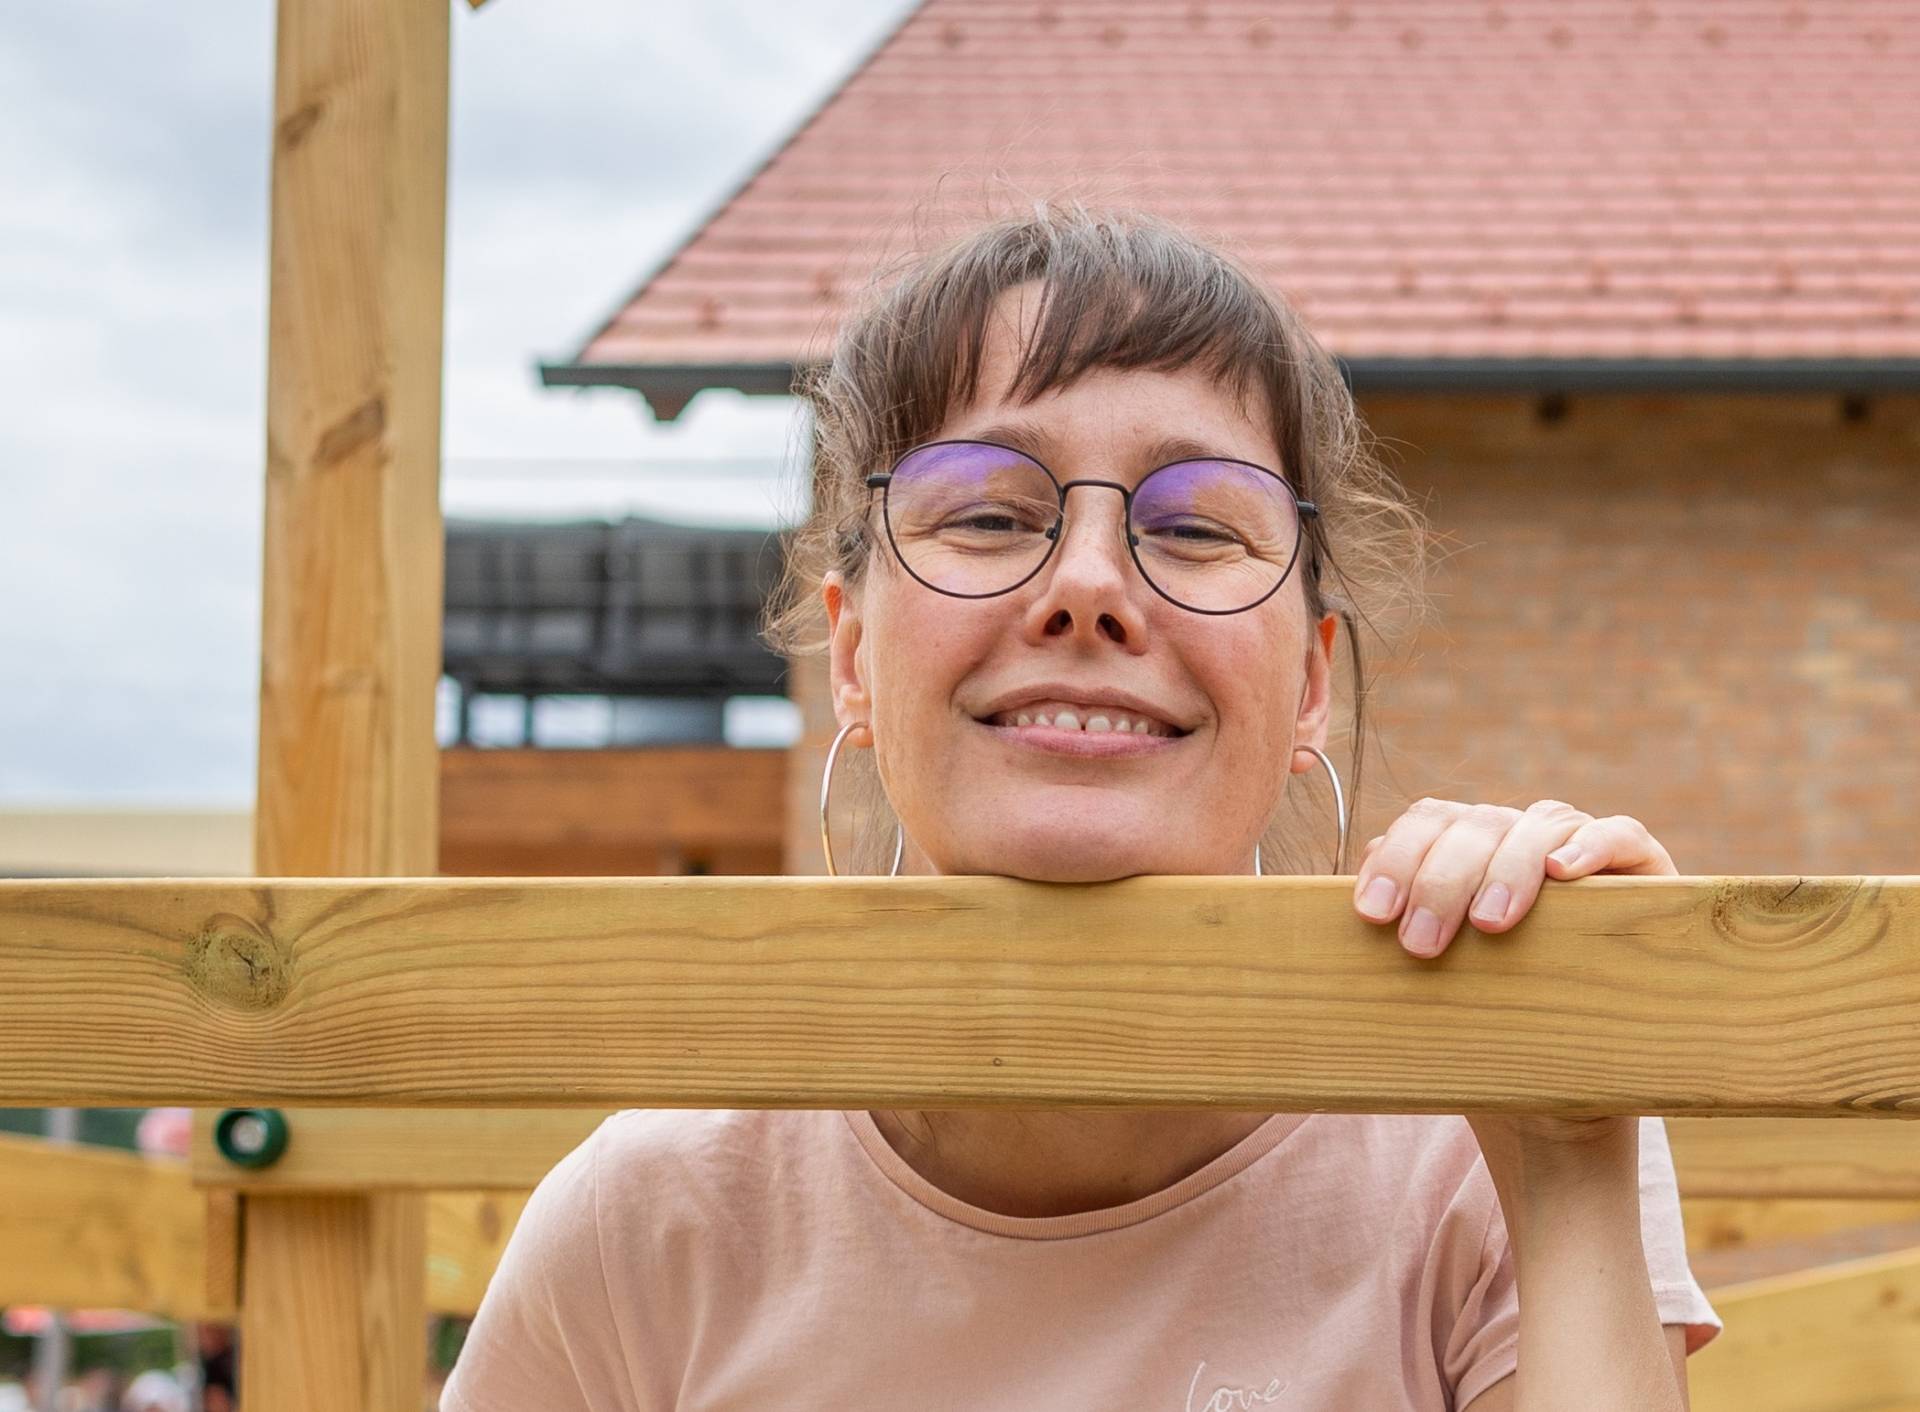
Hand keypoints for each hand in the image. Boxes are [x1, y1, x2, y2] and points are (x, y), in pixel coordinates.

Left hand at [1350, 796, 1677, 1160]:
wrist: (1556, 1118)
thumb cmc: (1480, 1046)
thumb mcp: (1425, 994)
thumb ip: (1387, 944)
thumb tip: (1326, 916)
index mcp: (1464, 858)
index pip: (1427, 822)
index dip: (1396, 856)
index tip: (1370, 915)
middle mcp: (1519, 845)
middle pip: (1474, 822)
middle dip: (1439, 878)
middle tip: (1420, 944)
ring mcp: (1583, 856)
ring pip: (1540, 824)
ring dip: (1506, 868)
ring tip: (1490, 925)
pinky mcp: (1647, 876)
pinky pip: (1624, 834)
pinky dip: (1593, 844)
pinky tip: (1564, 874)